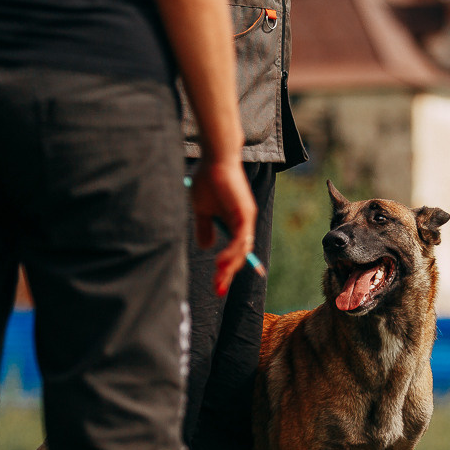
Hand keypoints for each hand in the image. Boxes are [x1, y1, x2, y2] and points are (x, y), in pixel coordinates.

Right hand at [191, 156, 256, 295]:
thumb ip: (204, 228)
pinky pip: (241, 239)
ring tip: (219, 278)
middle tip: (218, 290)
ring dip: (230, 266)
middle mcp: (244, 223)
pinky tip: (221, 263)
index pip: (234, 252)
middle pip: (240, 255)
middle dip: (228, 274)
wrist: (215, 159)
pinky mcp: (245, 213)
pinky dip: (233, 252)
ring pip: (242, 250)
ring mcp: (246, 219)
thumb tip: (206, 247)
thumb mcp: (202, 210)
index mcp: (235, 223)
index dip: (226, 270)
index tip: (217, 285)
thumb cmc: (209, 180)